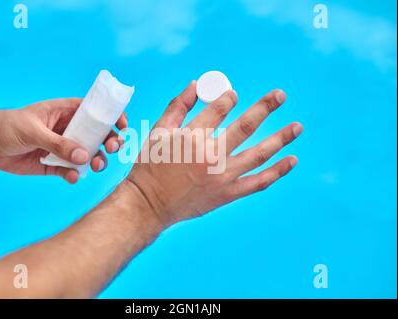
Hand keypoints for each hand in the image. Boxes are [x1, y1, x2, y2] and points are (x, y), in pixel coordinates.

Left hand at [0, 98, 126, 182]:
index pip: (95, 111)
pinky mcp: (54, 165)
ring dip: (97, 160)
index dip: (111, 116)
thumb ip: (58, 143)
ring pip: (89, 155)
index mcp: (66, 112)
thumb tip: (83, 155)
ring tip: (96, 165)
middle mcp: (69, 130)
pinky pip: (71, 171)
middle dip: (110, 141)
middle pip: (98, 135)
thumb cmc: (8, 125)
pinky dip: (75, 174)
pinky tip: (72, 176)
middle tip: (112, 148)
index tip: (122, 125)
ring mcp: (63, 148)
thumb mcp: (34, 130)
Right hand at [126, 81, 302, 227]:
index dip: (228, 98)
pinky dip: (277, 172)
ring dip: (281, 138)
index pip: (219, 109)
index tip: (233, 95)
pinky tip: (292, 160)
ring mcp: (222, 177)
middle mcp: (211, 155)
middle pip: (246, 126)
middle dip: (265, 107)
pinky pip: (258, 182)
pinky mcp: (228, 194)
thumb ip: (178, 105)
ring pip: (259, 154)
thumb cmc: (151, 165)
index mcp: (192, 137)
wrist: (150, 204)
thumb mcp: (158, 131)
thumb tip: (195, 83)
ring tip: (298, 127)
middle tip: (281, 95)